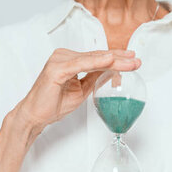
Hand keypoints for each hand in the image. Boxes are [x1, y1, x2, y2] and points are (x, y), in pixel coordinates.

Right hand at [13, 48, 140, 131]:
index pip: (96, 57)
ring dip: (113, 60)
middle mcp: (63, 56)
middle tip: (137, 60)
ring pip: (92, 59)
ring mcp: (59, 60)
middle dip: (119, 58)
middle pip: (96, 56)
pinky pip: (81, 64)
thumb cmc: (53, 104)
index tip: (132, 59)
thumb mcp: (81, 90)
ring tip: (130, 62)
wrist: (34, 116)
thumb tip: (112, 71)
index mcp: (69, 60)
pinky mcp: (56, 69)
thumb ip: (94, 78)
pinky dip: (96, 62)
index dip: (115, 58)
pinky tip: (110, 61)